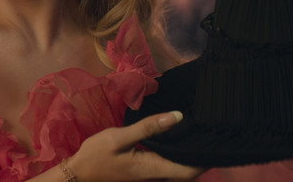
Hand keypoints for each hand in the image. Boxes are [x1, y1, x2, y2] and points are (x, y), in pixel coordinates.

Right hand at [68, 111, 202, 181]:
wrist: (77, 173)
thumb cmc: (96, 155)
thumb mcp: (120, 137)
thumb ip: (148, 128)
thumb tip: (177, 116)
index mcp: (152, 168)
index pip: (189, 170)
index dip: (205, 159)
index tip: (215, 142)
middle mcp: (155, 175)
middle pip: (186, 170)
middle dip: (199, 153)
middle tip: (209, 130)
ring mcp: (149, 175)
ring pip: (177, 166)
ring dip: (188, 152)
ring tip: (195, 129)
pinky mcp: (143, 170)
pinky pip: (166, 163)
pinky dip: (175, 151)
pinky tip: (175, 135)